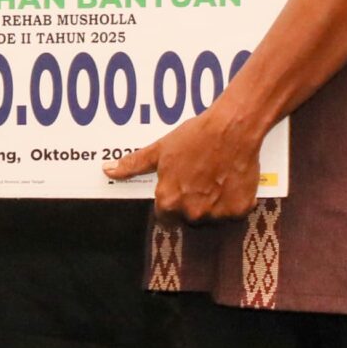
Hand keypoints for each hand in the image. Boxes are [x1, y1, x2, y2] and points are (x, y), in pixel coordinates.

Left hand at [104, 102, 266, 221]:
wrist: (232, 129)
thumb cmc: (195, 137)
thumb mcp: (160, 150)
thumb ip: (133, 165)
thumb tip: (107, 171)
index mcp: (169, 201)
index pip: (164, 218)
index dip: (170, 203)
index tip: (178, 190)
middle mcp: (192, 213)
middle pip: (188, 218)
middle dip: (191, 203)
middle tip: (198, 180)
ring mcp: (217, 214)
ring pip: (212, 218)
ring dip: (212, 204)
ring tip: (215, 177)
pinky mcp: (239, 210)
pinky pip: (234, 213)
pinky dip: (233, 201)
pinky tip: (231, 180)